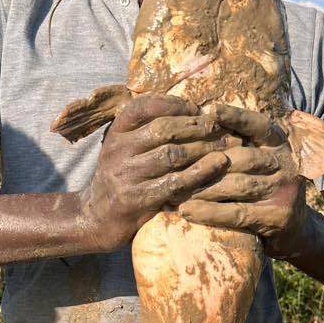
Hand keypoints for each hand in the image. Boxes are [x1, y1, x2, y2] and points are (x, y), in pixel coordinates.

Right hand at [80, 94, 229, 252]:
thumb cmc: (122, 178)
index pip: (143, 106)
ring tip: (226, 145)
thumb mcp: (125, 148)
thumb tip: (190, 109)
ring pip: (172, 154)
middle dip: (195, 126)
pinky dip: (200, 172)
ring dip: (203, 147)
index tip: (197, 108)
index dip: (173, 104)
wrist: (97, 218)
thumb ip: (147, 129)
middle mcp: (117, 150)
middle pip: (162, 129)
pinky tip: (217, 165)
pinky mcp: (137, 200)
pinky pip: (175, 182)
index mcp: (116, 133)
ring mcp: (126, 176)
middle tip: (219, 126)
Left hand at [177, 104, 307, 258]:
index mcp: (281, 143)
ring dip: (201, 189)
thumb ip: (240, 142)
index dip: (236, 117)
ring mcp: (284, 190)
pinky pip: (236, 213)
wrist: (295, 229)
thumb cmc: (265, 186)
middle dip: (204, 162)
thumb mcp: (261, 159)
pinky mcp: (278, 216)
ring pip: (235, 185)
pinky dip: (209, 212)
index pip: (258, 125)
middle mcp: (286, 163)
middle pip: (240, 157)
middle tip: (173, 164)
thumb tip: (201, 117)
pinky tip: (187, 211)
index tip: (212, 111)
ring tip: (174, 190)